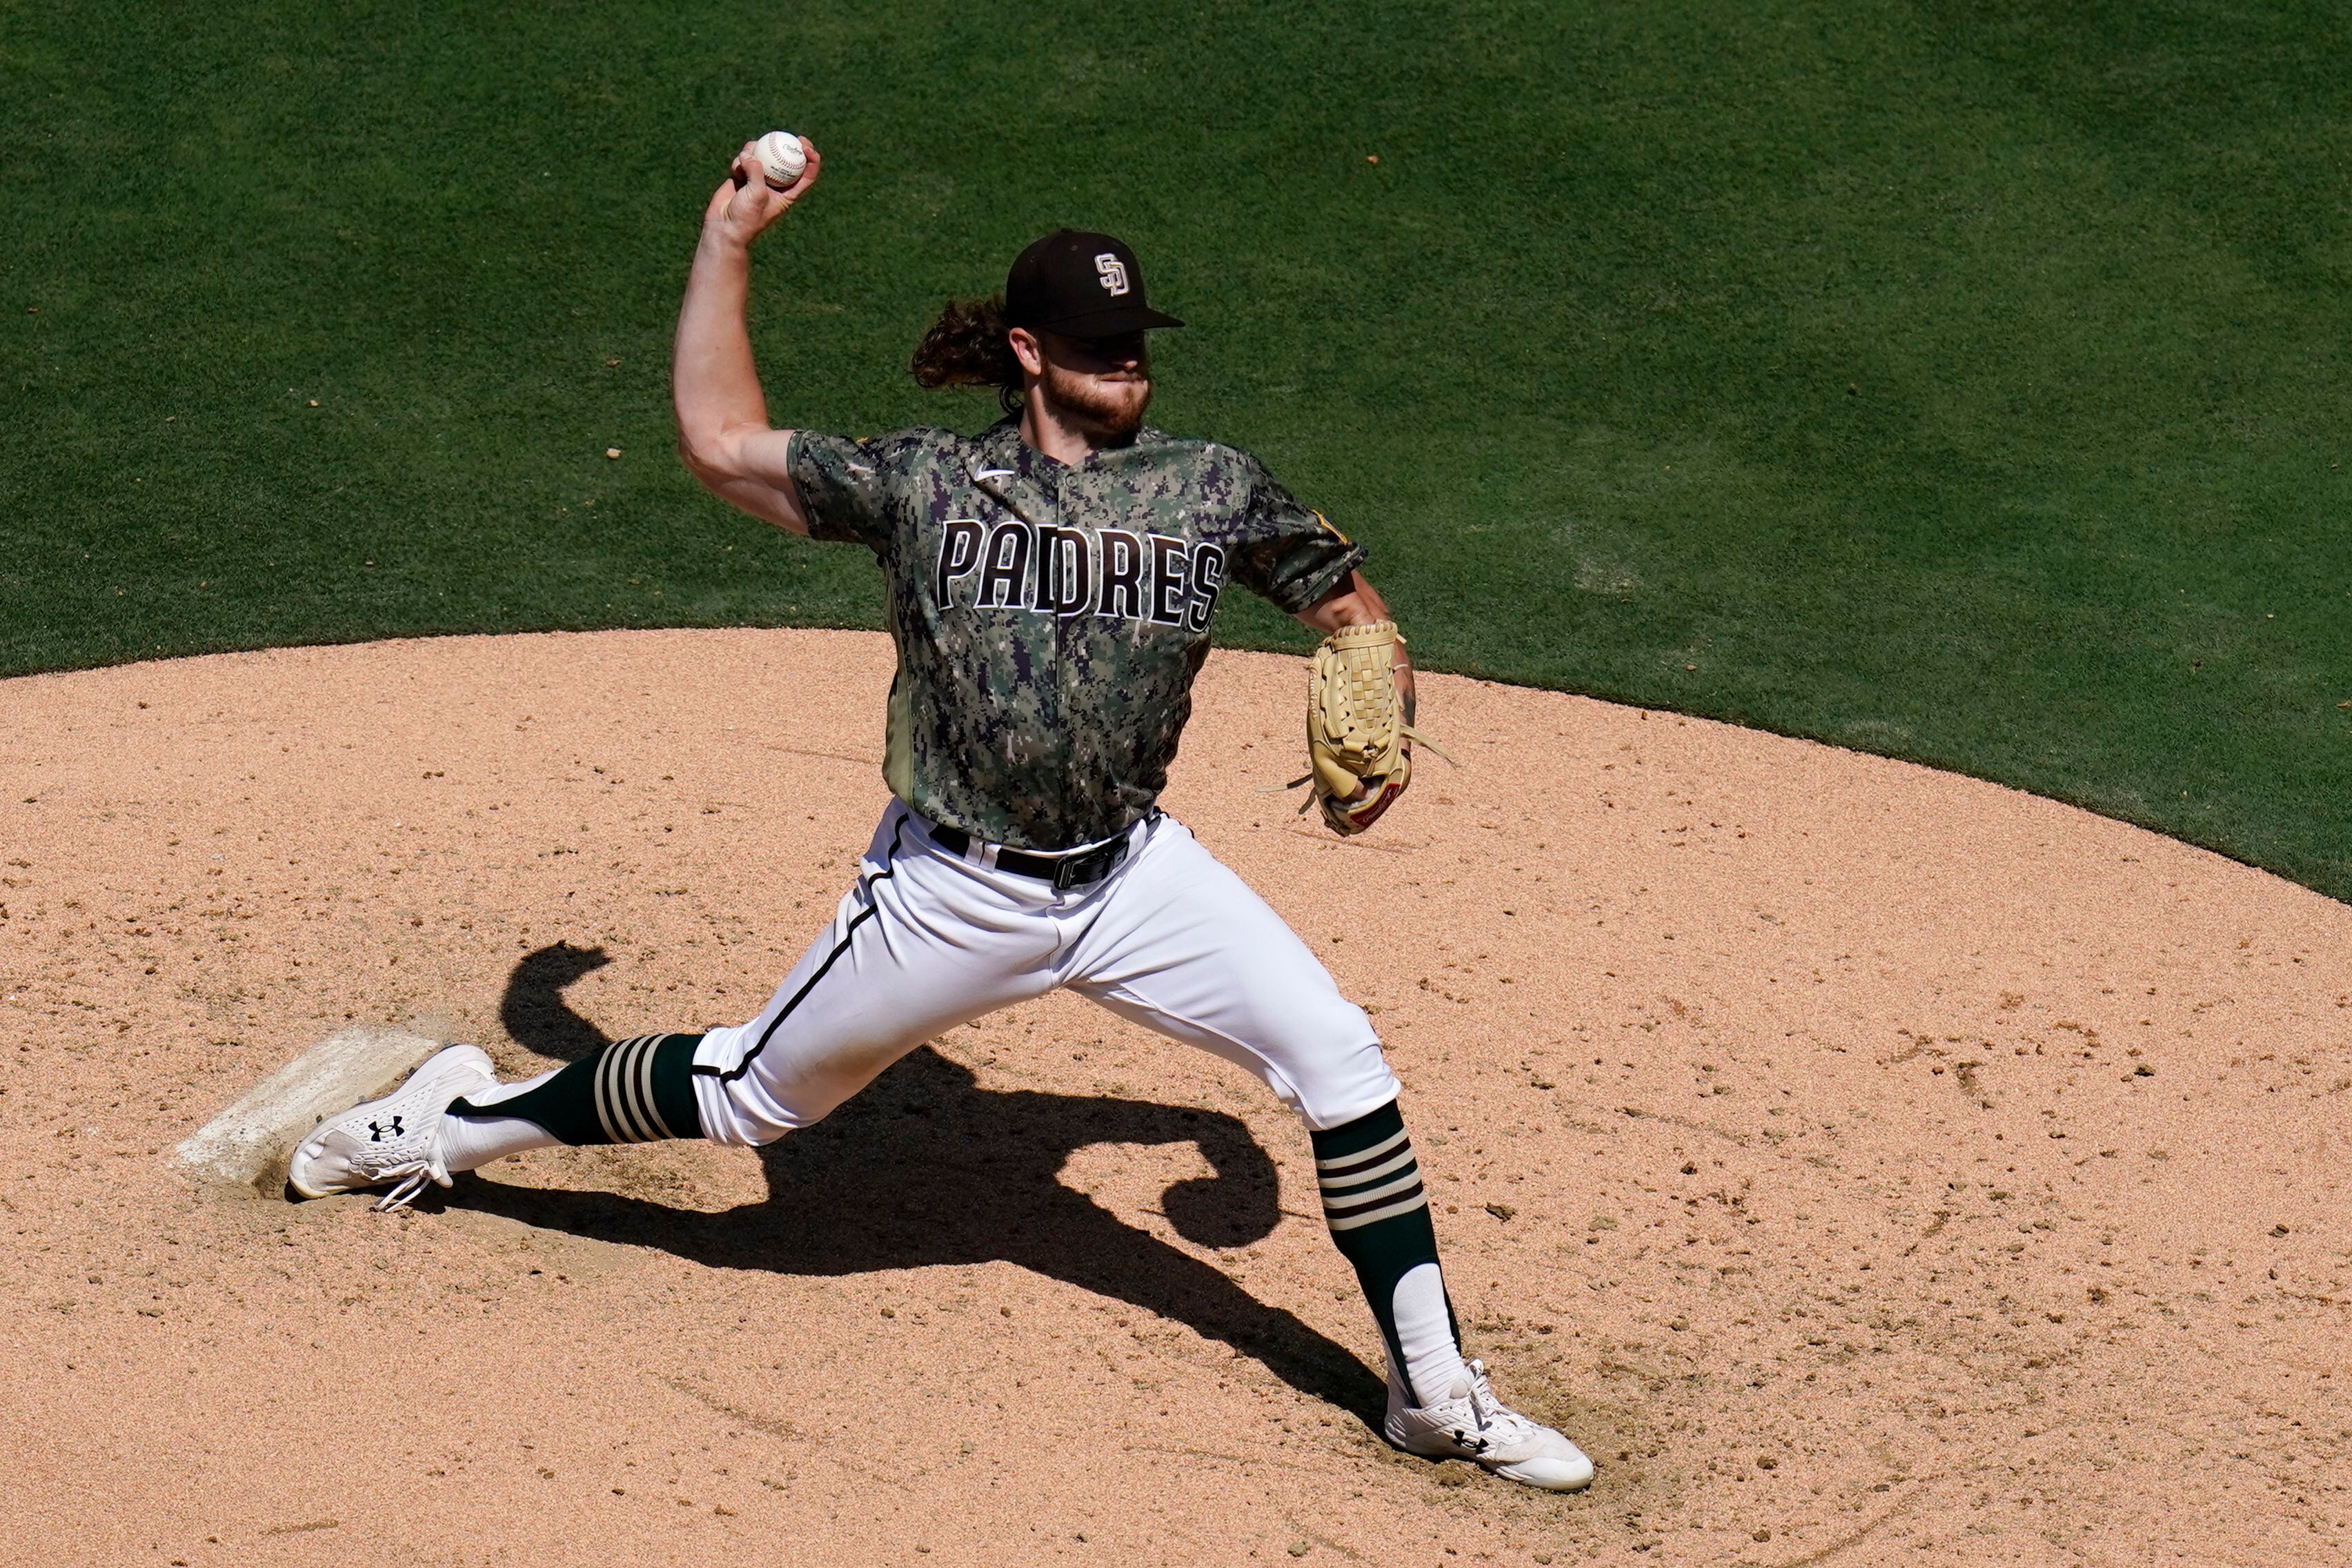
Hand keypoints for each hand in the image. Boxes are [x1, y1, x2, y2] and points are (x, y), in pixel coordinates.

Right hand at [704, 138, 822, 246]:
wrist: (724, 227)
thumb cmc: (746, 217)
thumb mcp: (757, 194)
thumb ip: (756, 171)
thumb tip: (750, 153)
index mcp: (788, 194)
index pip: (806, 175)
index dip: (811, 159)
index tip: (806, 147)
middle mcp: (775, 184)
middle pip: (787, 160)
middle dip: (789, 145)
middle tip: (788, 135)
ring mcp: (759, 178)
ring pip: (763, 155)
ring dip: (756, 151)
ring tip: (748, 156)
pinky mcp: (743, 174)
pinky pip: (744, 159)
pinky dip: (740, 160)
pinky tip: (736, 169)